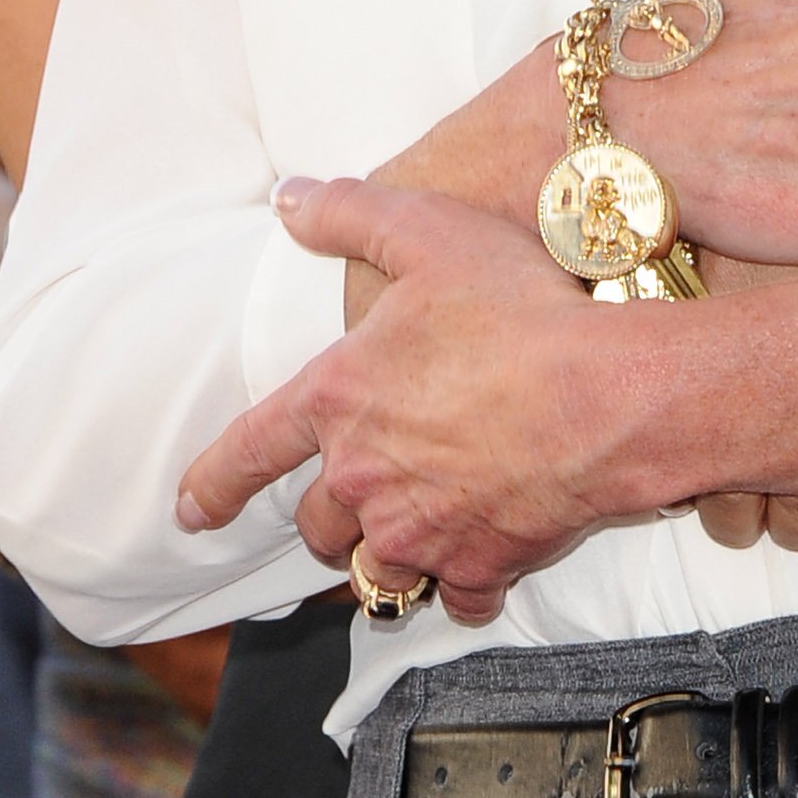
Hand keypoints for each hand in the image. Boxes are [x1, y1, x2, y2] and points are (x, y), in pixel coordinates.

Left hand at [177, 178, 656, 626]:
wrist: (607, 393)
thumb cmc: (519, 308)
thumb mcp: (429, 232)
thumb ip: (350, 212)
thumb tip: (289, 199)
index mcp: (338, 400)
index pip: (248, 450)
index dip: (214, 484)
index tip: (190, 513)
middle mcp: (363, 479)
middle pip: (317, 527)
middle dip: (329, 521)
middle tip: (364, 499)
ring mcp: (418, 531)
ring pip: (375, 574)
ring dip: (386, 561)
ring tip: (412, 542)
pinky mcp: (477, 565)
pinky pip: (452, 599)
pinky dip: (460, 587)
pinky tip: (480, 565)